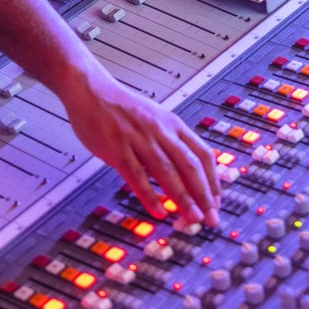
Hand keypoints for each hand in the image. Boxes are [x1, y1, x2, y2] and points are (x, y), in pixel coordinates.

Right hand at [59, 69, 220, 226]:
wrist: (92, 90)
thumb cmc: (122, 108)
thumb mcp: (155, 120)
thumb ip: (170, 144)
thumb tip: (186, 174)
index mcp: (173, 125)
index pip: (203, 154)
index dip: (213, 180)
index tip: (216, 201)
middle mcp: (160, 131)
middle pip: (190, 165)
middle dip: (204, 194)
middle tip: (210, 217)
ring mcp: (139, 139)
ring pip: (167, 172)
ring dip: (183, 198)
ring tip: (192, 218)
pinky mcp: (117, 148)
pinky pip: (136, 175)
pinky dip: (149, 195)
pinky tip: (158, 211)